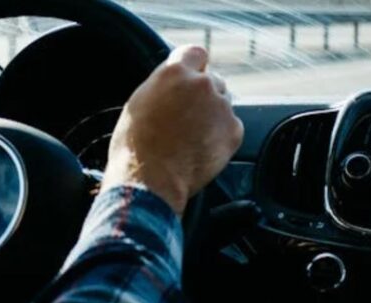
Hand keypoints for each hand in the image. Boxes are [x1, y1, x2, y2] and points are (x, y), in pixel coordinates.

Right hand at [102, 45, 244, 214]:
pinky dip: (221, 136)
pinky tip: (201, 149)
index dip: (194, 68)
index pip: (197, 54)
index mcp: (175, 72)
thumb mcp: (139, 102)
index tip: (191, 80)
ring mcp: (221, 107)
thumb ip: (163, 84)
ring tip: (190, 138)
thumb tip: (175, 81)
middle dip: (203, 96)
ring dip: (213, 116)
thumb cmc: (136, 146)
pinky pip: (232, 126)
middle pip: (213, 81)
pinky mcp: (233, 131)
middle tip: (187, 119)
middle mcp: (202, 84)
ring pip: (223, 104)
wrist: (150, 180)